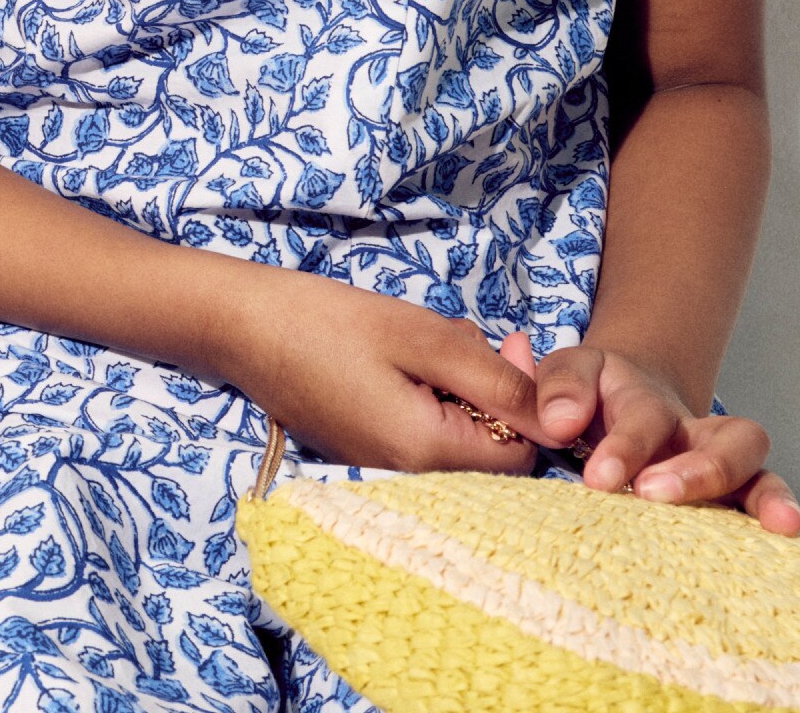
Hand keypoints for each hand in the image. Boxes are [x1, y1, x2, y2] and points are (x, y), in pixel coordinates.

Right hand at [228, 270, 546, 472]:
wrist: (239, 324)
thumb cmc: (328, 321)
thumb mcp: (423, 336)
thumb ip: (496, 381)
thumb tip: (559, 423)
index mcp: (426, 453)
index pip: (519, 457)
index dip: (528, 405)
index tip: (508, 348)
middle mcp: (406, 477)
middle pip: (487, 452)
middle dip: (493, 395)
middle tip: (471, 338)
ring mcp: (379, 467)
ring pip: (455, 440)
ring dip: (460, 392)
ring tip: (431, 341)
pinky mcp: (360, 450)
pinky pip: (420, 435)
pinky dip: (428, 399)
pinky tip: (404, 358)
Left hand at [522, 339, 799, 535]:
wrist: (618, 394)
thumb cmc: (587, 393)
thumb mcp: (564, 375)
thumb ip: (557, 389)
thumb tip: (560, 424)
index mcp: (643, 398)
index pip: (644, 418)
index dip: (626, 448)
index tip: (600, 479)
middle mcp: (691, 430)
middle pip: (722, 438)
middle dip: (699, 470)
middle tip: (656, 496)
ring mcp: (717, 461)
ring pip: (755, 468)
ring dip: (763, 494)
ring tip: (772, 522)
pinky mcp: (730, 492)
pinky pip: (762, 497)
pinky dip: (774, 511)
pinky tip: (779, 538)